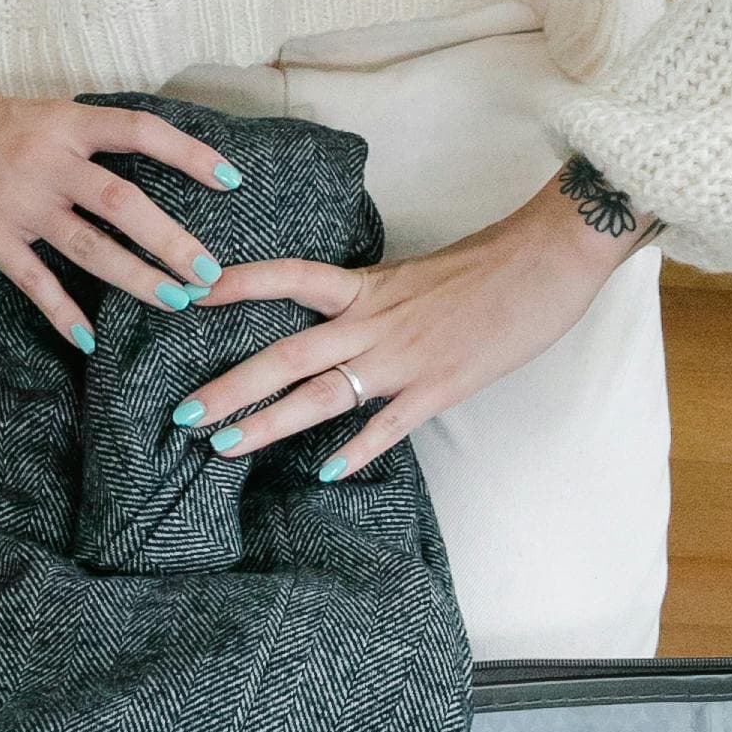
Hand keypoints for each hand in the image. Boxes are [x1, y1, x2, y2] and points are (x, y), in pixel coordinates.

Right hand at [0, 76, 246, 351]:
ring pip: (89, 245)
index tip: (232, 180)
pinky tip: (90, 337)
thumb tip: (141, 164)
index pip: (140, 132)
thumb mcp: (37, 116)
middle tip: (210, 274)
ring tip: (175, 302)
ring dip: (136, 277)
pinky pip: (35, 280)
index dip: (190, 155)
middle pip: (125, 201)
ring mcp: (19, 201)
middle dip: (173, 241)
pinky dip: (64, 312)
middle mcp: (48, 161)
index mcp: (65, 123)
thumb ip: (82, 140)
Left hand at [184, 179, 649, 479]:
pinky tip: (324, 473)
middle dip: (231, 385)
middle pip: (287, 353)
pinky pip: (387, 425)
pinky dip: (355, 450)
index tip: (187, 293)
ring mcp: (404, 357)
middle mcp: (374, 320)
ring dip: (269, 423)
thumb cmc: (491, 264)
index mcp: (368, 285)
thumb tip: (346, 320)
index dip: (237, 286)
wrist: (549, 258)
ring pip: (322, 394)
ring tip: (224, 446)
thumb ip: (377, 301)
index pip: (288, 278)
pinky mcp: (439, 387)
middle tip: (183, 412)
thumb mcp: (418, 274)